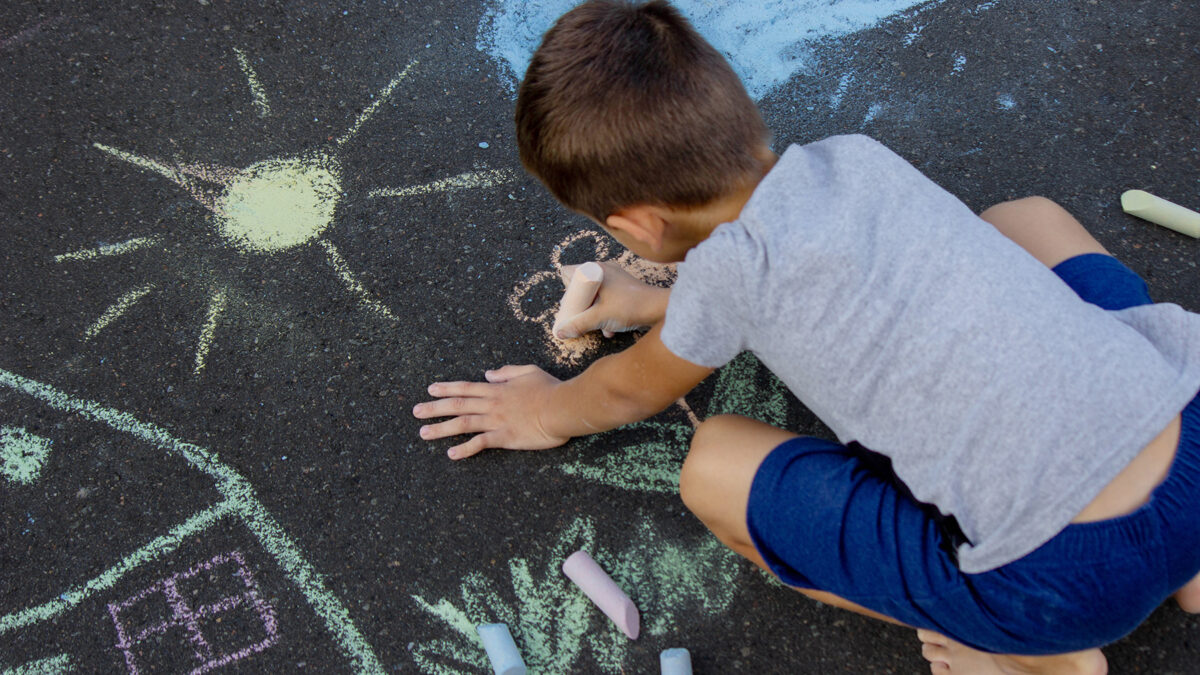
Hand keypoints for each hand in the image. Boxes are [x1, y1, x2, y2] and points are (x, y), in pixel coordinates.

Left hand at [412, 365, 568, 458]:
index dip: (447, 388)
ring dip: (441, 429)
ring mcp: (496, 421)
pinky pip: (480, 443)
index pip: (466, 388)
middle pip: (457, 405)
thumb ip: (507, 372)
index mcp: (497, 389)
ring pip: (462, 423)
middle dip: (434, 408)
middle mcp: (492, 404)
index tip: (430, 390)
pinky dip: (464, 449)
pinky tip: (451, 454)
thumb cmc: (550, 389)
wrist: (562, 407)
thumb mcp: (528, 371)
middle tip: (416, 412)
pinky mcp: (504, 437)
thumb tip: (488, 374)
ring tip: (423, 434)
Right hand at [556, 262, 668, 338]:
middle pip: (581, 287)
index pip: (568, 273)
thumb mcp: (599, 318)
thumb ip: (578, 325)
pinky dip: (605, 313)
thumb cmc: (630, 307)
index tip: (571, 304)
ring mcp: (615, 278)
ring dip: (593, 313)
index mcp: (596, 270)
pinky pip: (606, 299)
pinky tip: (610, 329)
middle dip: (580, 306)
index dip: (567, 290)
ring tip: (598, 326)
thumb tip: (559, 332)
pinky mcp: (623, 289)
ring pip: (594, 296)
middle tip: (581, 318)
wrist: (659, 309)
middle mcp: (604, 270)